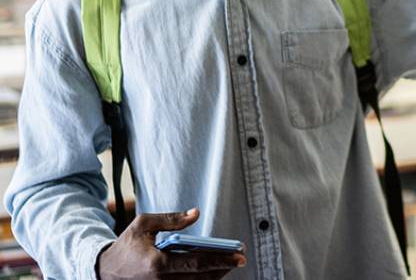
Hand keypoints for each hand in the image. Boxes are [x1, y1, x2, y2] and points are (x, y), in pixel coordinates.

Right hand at [97, 208, 245, 279]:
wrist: (105, 271)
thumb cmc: (126, 245)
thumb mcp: (144, 224)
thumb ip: (171, 219)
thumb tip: (196, 213)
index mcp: (157, 263)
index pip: (196, 263)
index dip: (220, 259)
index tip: (239, 255)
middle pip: (201, 278)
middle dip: (223, 268)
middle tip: (240, 258)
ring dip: (215, 276)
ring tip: (229, 264)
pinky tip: (212, 272)